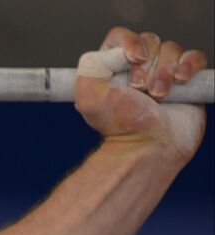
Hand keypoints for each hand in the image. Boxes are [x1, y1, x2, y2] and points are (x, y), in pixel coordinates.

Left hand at [75, 26, 207, 163]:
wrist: (149, 147)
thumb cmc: (121, 128)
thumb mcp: (89, 98)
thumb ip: (90, 68)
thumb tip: (109, 53)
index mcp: (112, 69)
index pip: (121, 37)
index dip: (129, 43)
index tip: (132, 59)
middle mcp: (137, 68)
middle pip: (149, 41)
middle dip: (147, 65)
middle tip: (141, 89)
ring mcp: (162, 73)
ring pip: (171, 49)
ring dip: (165, 71)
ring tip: (159, 96)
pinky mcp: (186, 80)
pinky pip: (194, 57)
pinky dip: (189, 65)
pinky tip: (180, 82)